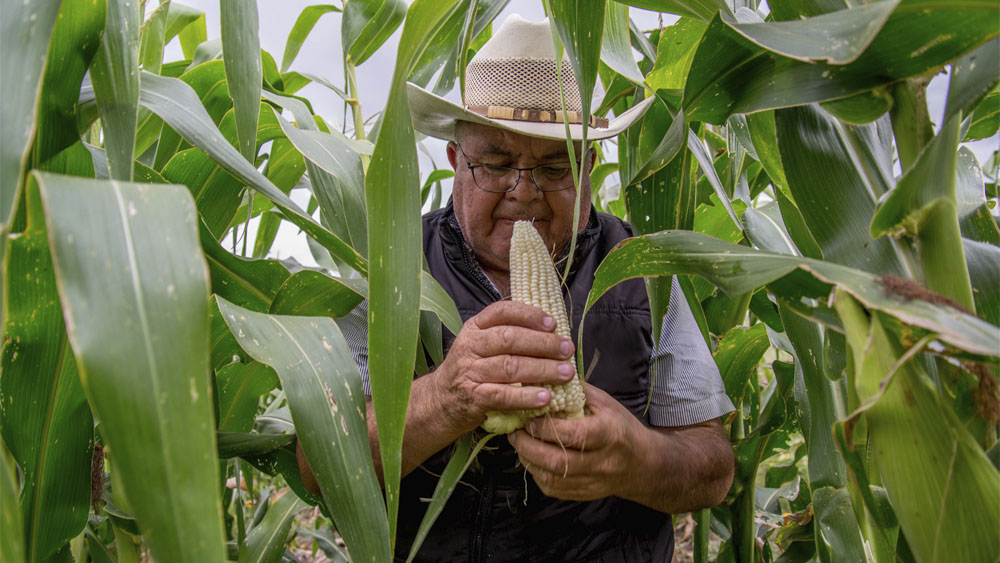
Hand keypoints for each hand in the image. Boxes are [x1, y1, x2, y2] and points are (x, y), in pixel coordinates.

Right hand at [431, 301, 577, 431]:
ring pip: (509, 366)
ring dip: (542, 369)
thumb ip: (507, 335)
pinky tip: (545, 397)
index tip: (553, 323)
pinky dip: (526, 396)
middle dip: (543, 343)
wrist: (441, 401)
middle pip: (510, 339)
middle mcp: (470, 345)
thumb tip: (551, 330)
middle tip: (567, 349)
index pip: (502, 312)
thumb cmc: (472, 370)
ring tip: (565, 373)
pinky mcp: (472, 397)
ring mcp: (469, 371)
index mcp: (474, 327)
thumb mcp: (481, 345)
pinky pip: (503, 395)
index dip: (529, 315)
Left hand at [507, 384, 644, 500]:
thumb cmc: (620, 427)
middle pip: (558, 461)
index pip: (573, 435)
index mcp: (609, 434)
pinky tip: (531, 457)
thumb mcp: (605, 403)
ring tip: (519, 442)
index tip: (529, 417)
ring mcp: (592, 482)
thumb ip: (575, 392)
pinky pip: (552, 488)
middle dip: (529, 446)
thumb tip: (544, 378)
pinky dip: (536, 472)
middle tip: (515, 431)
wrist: (641, 464)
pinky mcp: (582, 494)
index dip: (546, 428)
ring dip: (528, 460)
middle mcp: (602, 462)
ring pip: (551, 478)